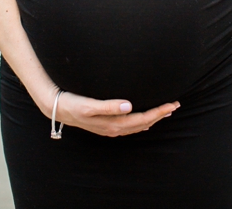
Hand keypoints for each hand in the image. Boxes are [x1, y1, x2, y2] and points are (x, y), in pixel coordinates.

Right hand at [47, 88, 179, 137]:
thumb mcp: (88, 105)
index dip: (158, 112)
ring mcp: (110, 128)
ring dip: (153, 118)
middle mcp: (114, 128)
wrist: (56, 108)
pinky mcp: (106, 125)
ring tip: (165, 111)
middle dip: (160, 115)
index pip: (142, 119)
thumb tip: (129, 105)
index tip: (171, 104)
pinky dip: (141, 122)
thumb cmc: (72, 103)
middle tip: (175, 105)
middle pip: (143, 123)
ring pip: (138, 126)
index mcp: (113, 124)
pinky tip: (144, 120)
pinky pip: (130, 126)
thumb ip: (108, 106)